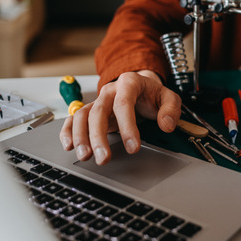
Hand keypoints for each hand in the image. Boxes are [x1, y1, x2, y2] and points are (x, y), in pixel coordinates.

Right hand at [59, 70, 180, 164]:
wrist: (142, 87)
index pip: (124, 103)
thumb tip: (166, 125)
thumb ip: (171, 110)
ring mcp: (98, 101)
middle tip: (104, 158)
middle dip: (99, 137)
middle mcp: (110, 91)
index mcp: (129, 83)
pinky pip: (73, 118)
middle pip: (98, 111)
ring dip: (81, 136)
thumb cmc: (153, 94)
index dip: (127, 126)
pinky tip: (69, 146)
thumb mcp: (169, 98)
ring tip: (85, 156)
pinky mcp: (91, 111)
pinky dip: (68, 131)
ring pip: (82, 115)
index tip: (133, 147)